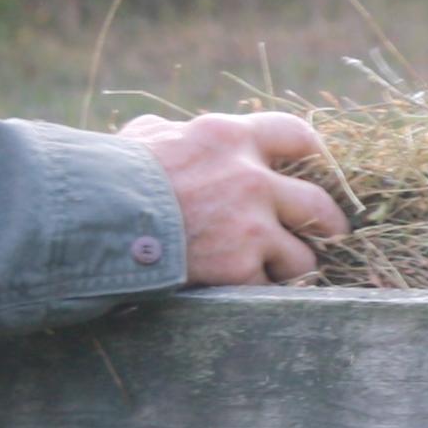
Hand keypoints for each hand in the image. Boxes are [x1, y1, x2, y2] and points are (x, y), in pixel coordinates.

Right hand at [117, 110, 347, 285]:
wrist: (95, 217)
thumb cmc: (111, 173)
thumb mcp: (143, 138)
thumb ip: (171, 133)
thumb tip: (168, 132)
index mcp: (230, 138)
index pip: (295, 134)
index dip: (314, 154)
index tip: (319, 170)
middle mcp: (251, 180)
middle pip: (318, 205)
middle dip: (331, 225)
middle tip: (331, 236)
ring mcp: (250, 226)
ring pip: (303, 258)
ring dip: (292, 269)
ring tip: (280, 276)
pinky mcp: (239, 267)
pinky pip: (267, 288)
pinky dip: (259, 295)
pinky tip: (246, 294)